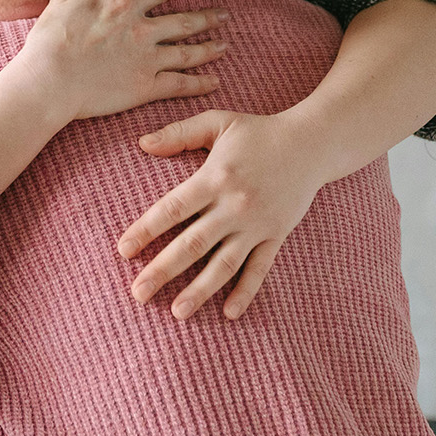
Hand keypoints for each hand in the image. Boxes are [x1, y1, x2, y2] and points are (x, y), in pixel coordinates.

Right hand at [14, 0, 229, 121]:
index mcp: (124, 4)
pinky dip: (200, 83)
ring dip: (210, 48)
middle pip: (184, 20)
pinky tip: (214, 81)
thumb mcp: (64, 0)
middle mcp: (142, 28)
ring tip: (224, 45)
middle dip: (207, 17)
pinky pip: (181, 83)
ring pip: (189, 51)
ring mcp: (148, 58)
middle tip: (223, 15)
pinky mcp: (147, 87)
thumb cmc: (49, 41)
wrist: (48, 82)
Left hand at [116, 110, 332, 319]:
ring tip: (177, 312)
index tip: (122, 250)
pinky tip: (229, 314)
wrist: (313, 143)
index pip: (173, 209)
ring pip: (224, 264)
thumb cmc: (259, 132)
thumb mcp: (218, 122)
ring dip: (200, 290)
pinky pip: (260, 269)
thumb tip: (141, 143)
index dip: (146, 230)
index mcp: (214, 177)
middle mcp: (234, 205)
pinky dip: (245, 292)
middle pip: (193, 243)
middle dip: (163, 270)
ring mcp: (257, 224)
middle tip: (138, 293)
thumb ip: (178, 133)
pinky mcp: (276, 236)